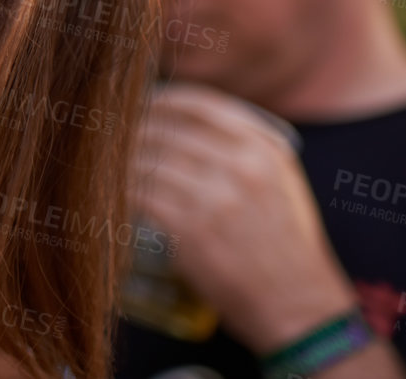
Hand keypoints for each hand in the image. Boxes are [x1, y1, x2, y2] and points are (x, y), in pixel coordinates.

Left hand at [132, 82, 357, 354]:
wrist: (298, 305)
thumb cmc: (285, 244)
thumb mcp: (282, 182)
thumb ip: (244, 147)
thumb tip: (185, 118)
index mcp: (264, 149)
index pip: (199, 104)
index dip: (162, 100)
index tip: (141, 103)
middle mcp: (241, 167)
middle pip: (165, 130)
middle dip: (133, 131)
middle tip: (113, 136)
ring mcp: (215, 197)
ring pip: (147, 160)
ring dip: (120, 161)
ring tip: (107, 163)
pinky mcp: (190, 229)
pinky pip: (140, 194)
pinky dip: (121, 190)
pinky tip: (114, 191)